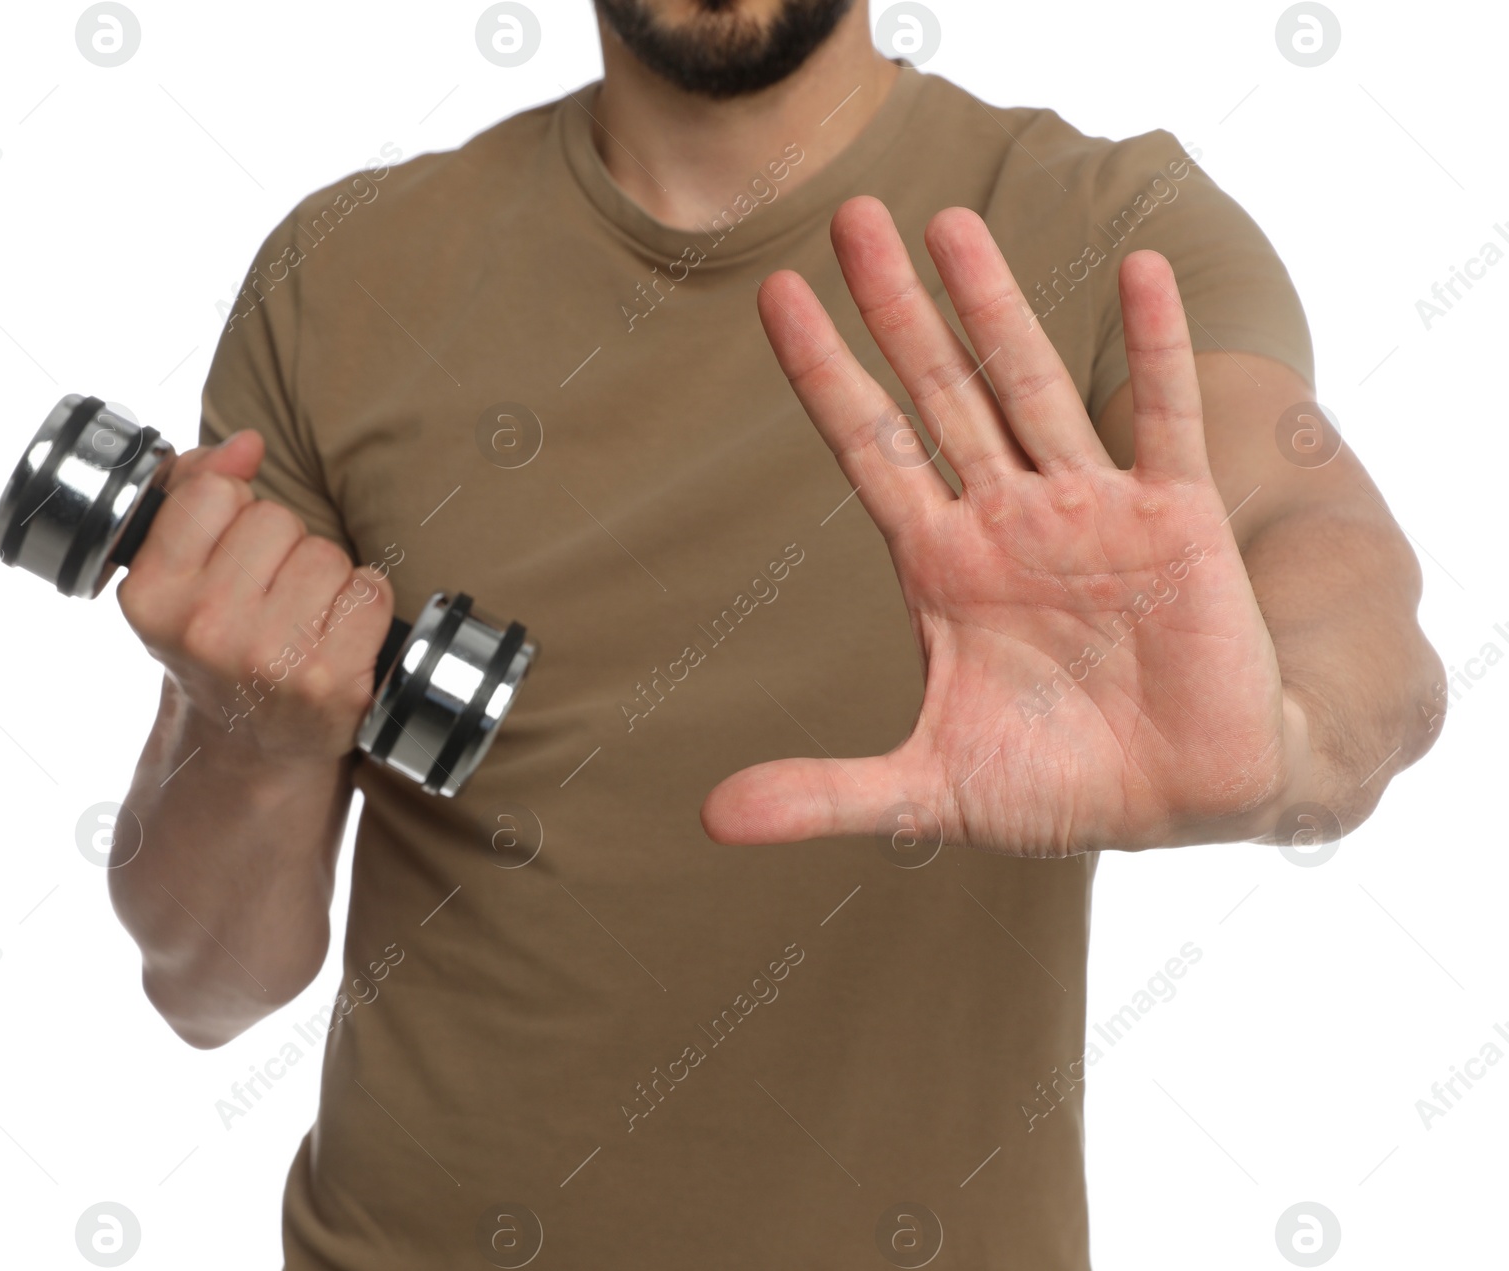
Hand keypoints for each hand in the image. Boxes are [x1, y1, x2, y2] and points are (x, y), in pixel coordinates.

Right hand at [115, 431, 393, 761]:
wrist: (249, 746)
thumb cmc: (219, 644)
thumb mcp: (179, 573)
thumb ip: (196, 490)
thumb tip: (246, 443)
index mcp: (154, 594)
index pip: (217, 492)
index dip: (237, 513)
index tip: (233, 555)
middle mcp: (204, 628)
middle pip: (278, 520)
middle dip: (285, 547)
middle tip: (271, 597)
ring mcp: (268, 659)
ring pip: (327, 554)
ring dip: (327, 578)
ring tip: (303, 619)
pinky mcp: (329, 681)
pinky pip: (371, 591)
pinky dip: (365, 605)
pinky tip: (338, 635)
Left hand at [700, 196, 1302, 854]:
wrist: (1182, 798)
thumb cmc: (1059, 785)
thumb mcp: (930, 790)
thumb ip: (825, 793)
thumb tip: (710, 820)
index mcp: (942, 566)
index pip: (870, 449)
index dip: (824, 375)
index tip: (775, 296)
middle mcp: (1008, 520)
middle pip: (938, 393)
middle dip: (895, 309)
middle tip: (850, 215)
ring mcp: (1091, 511)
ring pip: (1031, 388)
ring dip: (994, 307)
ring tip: (949, 223)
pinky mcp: (1178, 524)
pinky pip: (1165, 421)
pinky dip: (1159, 352)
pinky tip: (1145, 272)